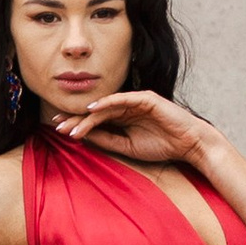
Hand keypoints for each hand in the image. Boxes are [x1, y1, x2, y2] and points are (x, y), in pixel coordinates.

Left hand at [60, 88, 216, 168]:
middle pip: (96, 112)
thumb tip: (82, 137)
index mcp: (122, 118)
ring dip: (87, 116)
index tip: (59, 130)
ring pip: (105, 106)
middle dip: (76, 119)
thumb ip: (107, 140)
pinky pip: (122, 99)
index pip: (95, 120)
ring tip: (70, 125)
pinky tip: (92, 109)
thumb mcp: (127, 147)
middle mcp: (126, 107)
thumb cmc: (161, 145)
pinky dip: (107, 103)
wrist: (189, 144)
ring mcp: (135, 101)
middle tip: (57, 125)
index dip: (78, 124)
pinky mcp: (145, 98)